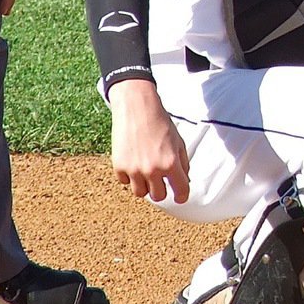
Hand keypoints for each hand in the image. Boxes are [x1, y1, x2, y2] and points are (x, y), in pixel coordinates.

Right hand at [107, 78, 190, 203]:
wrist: (137, 106)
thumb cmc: (160, 122)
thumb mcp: (178, 142)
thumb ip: (183, 163)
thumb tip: (184, 182)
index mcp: (171, 164)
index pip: (181, 192)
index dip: (182, 195)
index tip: (180, 196)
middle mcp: (153, 170)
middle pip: (159, 196)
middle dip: (161, 189)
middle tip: (160, 178)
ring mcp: (134, 170)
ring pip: (140, 193)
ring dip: (144, 185)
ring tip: (145, 170)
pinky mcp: (119, 166)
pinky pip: (125, 181)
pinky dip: (129, 175)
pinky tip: (132, 160)